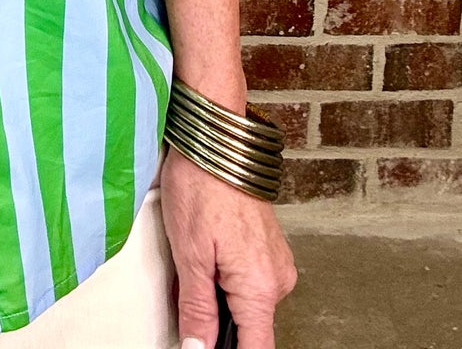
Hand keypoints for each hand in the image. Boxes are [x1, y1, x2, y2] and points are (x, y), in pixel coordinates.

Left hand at [160, 146, 296, 348]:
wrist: (217, 138)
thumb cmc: (201, 186)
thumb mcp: (190, 254)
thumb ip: (197, 309)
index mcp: (261, 287)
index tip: (205, 347)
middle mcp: (278, 279)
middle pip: (249, 327)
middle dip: (217, 322)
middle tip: (189, 294)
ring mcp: (277, 263)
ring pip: (247, 303)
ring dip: (220, 298)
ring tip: (195, 265)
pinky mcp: (269, 249)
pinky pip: (250, 280)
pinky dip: (227, 278)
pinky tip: (207, 256)